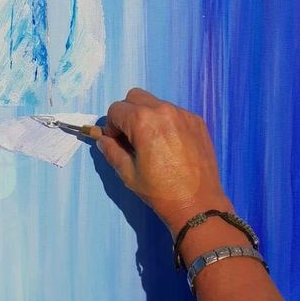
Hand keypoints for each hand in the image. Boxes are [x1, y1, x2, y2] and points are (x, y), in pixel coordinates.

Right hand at [99, 88, 230, 233]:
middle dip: (128, 114)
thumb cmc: (160, 191)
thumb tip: (102, 139)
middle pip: (135, 96)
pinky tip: (172, 145)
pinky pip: (174, 112)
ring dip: (148, 116)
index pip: (116, 109)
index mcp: (143, 121)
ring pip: (156, 103)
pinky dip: (167, 122)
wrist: (197, 203)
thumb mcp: (128, 174)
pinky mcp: (197, 120)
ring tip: (154, 143)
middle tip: (133, 138)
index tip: (118, 143)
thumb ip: (111, 151)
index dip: (112, 126)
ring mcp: (183, 113)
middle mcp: (163, 110)